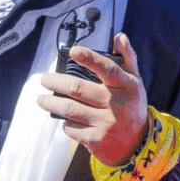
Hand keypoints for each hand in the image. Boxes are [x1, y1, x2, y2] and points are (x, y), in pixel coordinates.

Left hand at [39, 33, 148, 165]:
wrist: (138, 144)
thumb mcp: (134, 82)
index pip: (107, 68)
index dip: (89, 58)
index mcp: (126, 86)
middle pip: (78, 89)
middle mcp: (116, 104)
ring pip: (69, 109)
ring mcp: (105, 123)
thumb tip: (119, 36)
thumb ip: (127, 58)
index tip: (73, 51)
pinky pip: (71, 127)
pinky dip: (64, 122)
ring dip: (50, 103)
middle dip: (55, 82)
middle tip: (44, 80)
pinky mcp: (95, 140)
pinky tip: (65, 118)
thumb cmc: (131, 106)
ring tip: (42, 99)